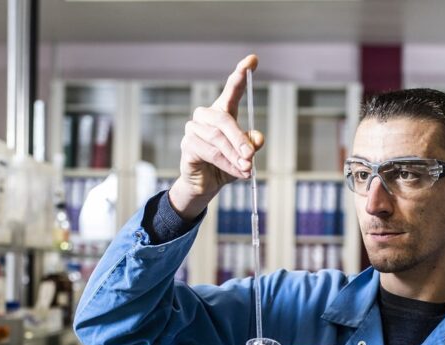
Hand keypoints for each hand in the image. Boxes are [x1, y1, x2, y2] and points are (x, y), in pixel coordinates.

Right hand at [168, 54, 264, 220]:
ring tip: (247, 169)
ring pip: (218, 140)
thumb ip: (251, 145)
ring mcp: (193, 129)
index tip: (252, 60)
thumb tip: (257, 138)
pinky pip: (209, 153)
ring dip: (235, 157)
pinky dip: (226, 164)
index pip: (231, 90)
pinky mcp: (187, 145)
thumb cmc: (225, 165)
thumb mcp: (244, 156)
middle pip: (224, 120)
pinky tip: (236, 172)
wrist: (206, 185)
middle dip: (240, 140)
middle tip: (251, 156)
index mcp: (222, 112)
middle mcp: (206, 116)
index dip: (240, 74)